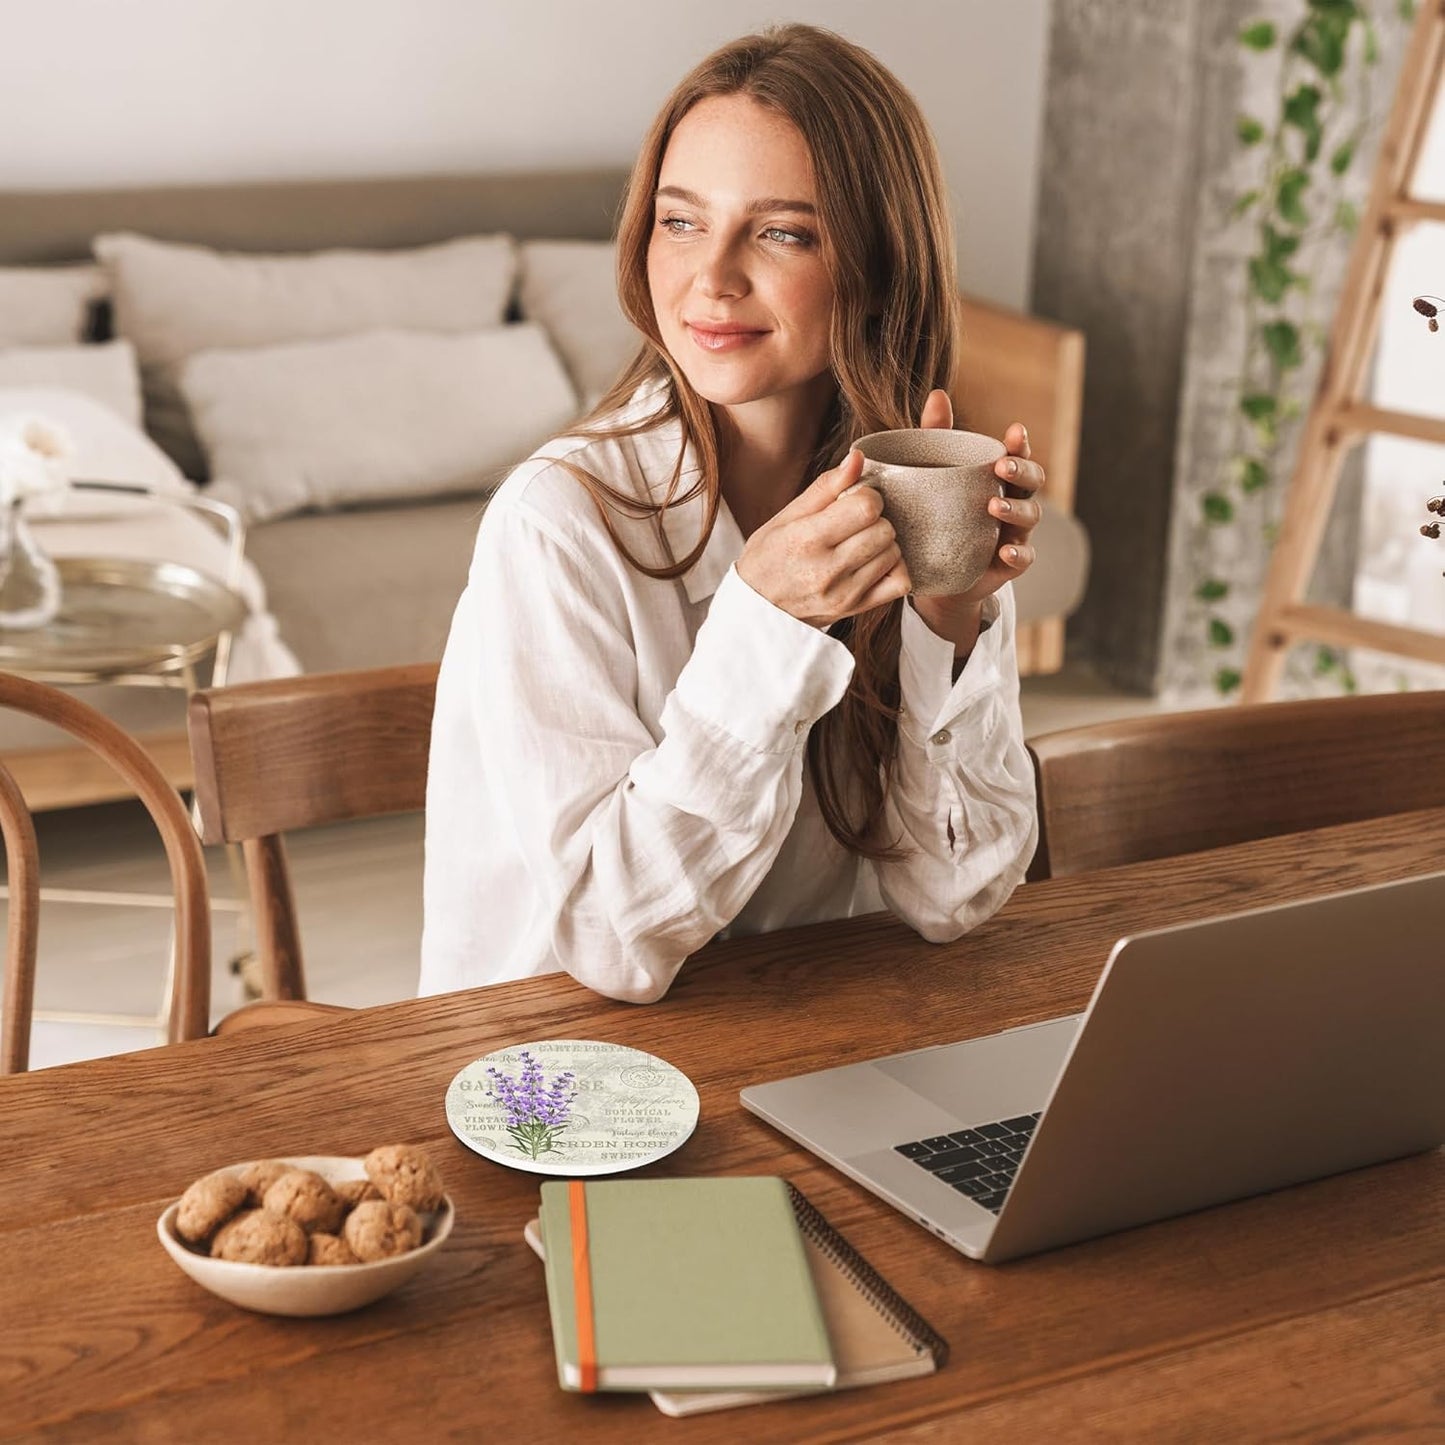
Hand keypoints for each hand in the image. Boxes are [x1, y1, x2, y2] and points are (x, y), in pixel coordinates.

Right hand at [735, 449, 910, 628]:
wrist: (757, 610)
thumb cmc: (767, 558)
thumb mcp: (785, 517)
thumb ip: (825, 487)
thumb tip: (858, 458)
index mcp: (806, 539)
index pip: (866, 507)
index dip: (866, 496)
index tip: (853, 501)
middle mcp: (827, 569)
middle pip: (884, 529)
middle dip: (875, 519)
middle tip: (854, 524)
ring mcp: (844, 593)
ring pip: (893, 553)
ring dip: (882, 543)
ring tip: (859, 544)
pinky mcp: (855, 609)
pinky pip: (900, 583)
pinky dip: (894, 568)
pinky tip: (875, 563)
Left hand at [909, 390, 1045, 646]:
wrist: (931, 573)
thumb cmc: (938, 515)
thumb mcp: (933, 475)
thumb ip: (937, 436)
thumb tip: (938, 394)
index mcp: (998, 479)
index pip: (1017, 455)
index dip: (1021, 444)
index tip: (1015, 432)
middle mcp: (1013, 502)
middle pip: (1032, 482)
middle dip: (1021, 472)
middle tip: (1001, 467)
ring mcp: (1014, 534)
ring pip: (1030, 517)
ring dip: (1016, 510)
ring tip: (993, 507)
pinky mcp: (1007, 564)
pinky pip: (1022, 558)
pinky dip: (1017, 553)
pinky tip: (1004, 550)